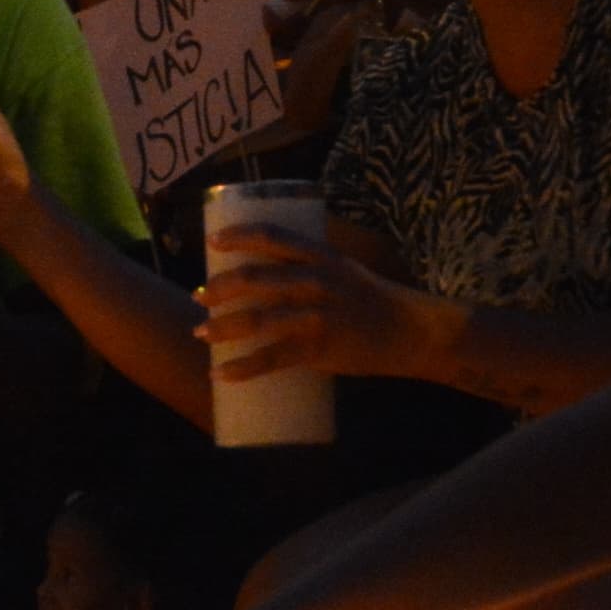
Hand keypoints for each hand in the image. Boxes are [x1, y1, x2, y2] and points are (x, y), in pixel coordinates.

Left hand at [199, 224, 444, 383]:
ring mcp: (316, 315)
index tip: (211, 241)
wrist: (411, 331)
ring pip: (256, 319)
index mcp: (321, 256)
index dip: (238, 235)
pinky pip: (271, 358)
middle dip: (218, 288)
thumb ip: (310, 267)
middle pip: (254, 278)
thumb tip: (267, 275)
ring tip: (200, 333)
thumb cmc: (373, 300)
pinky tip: (221, 373)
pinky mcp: (319, 348)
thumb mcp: (344, 270)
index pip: (271, 237)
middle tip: (199, 297)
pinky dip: (242, 368)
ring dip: (221, 327)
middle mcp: (316, 281)